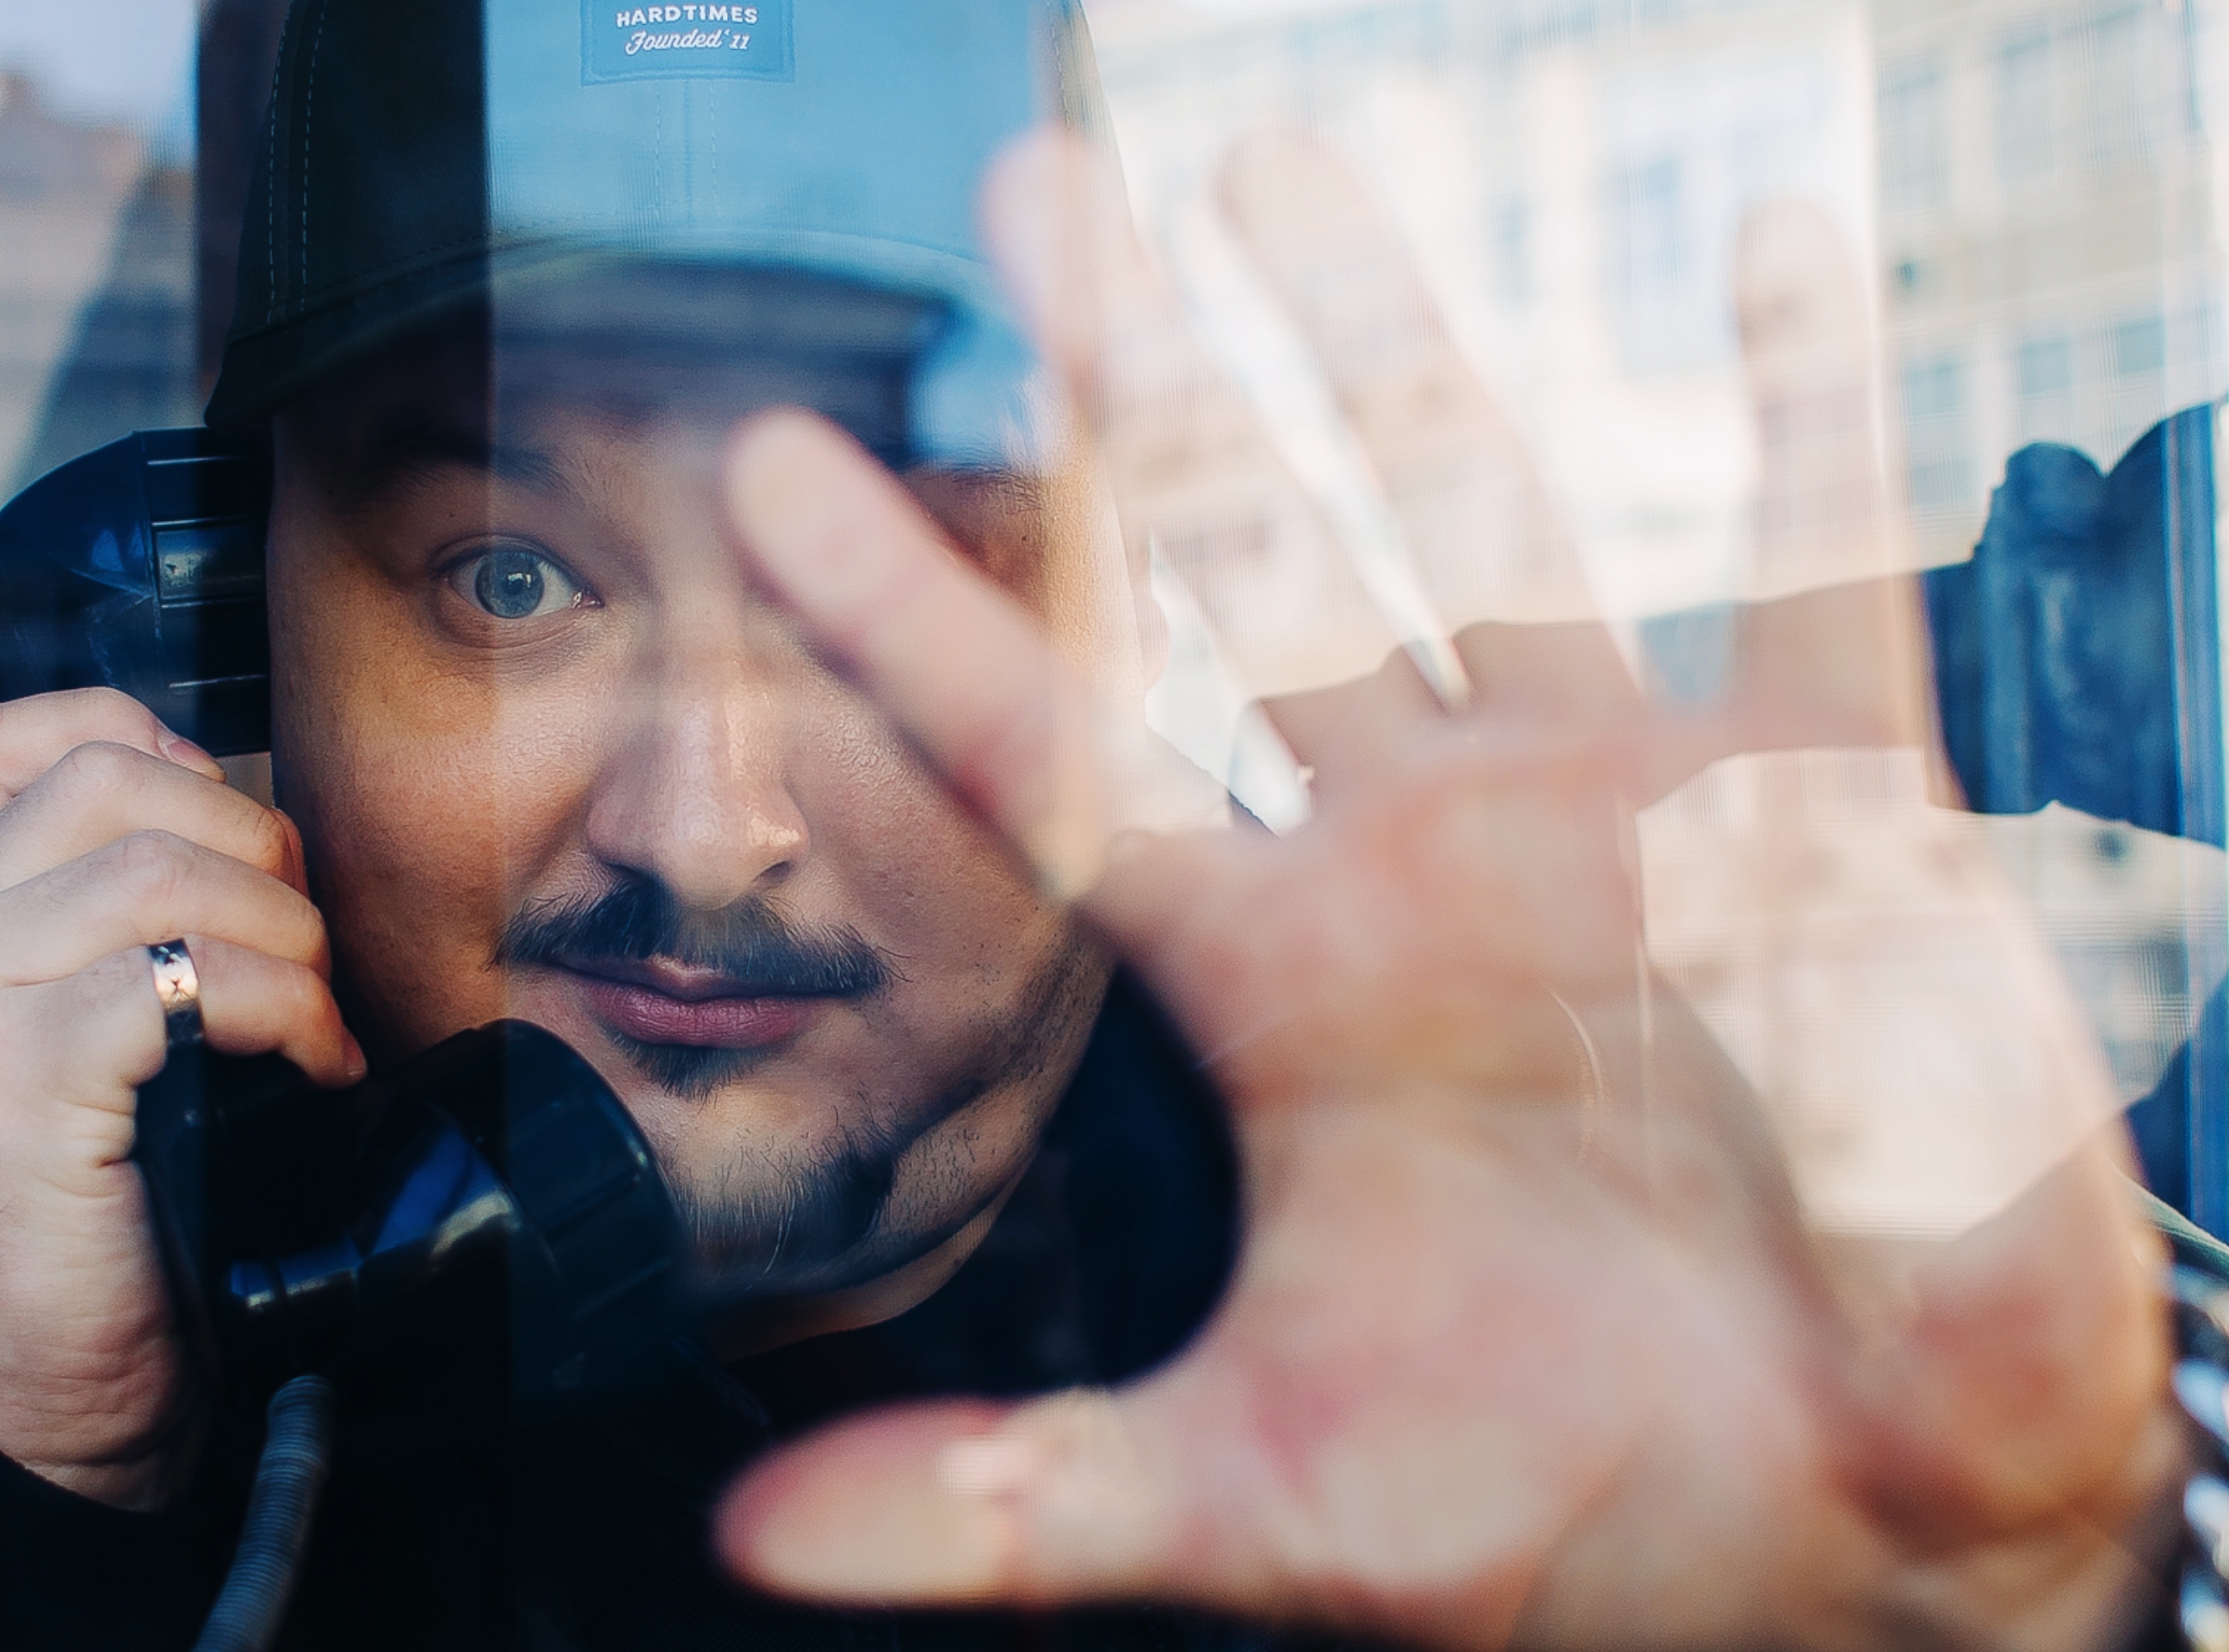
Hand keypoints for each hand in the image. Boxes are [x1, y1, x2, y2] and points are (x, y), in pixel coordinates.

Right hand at [0, 688, 364, 1509]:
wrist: (47, 1405)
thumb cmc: (104, 1229)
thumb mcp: (96, 1049)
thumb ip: (125, 934)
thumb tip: (261, 833)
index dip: (137, 738)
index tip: (230, 828)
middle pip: (104, 776)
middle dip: (246, 835)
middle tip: (302, 940)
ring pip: (156, 867)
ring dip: (283, 928)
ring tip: (316, 1011)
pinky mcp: (6, 1084)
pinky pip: (182, 978)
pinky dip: (287, 1006)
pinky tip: (316, 1064)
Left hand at [709, 132, 2182, 1648]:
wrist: (1855, 1540)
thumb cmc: (1570, 1508)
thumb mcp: (1263, 1502)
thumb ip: (1014, 1492)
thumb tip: (745, 1534)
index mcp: (1281, 984)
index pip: (1050, 757)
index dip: (905, 617)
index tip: (766, 475)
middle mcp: (1424, 853)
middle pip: (1241, 572)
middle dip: (1136, 388)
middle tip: (1022, 201)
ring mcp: (1621, 812)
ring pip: (1480, 521)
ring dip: (1388, 339)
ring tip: (1283, 154)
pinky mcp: (1833, 823)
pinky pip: (1821, 582)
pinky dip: (1810, 419)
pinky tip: (1766, 246)